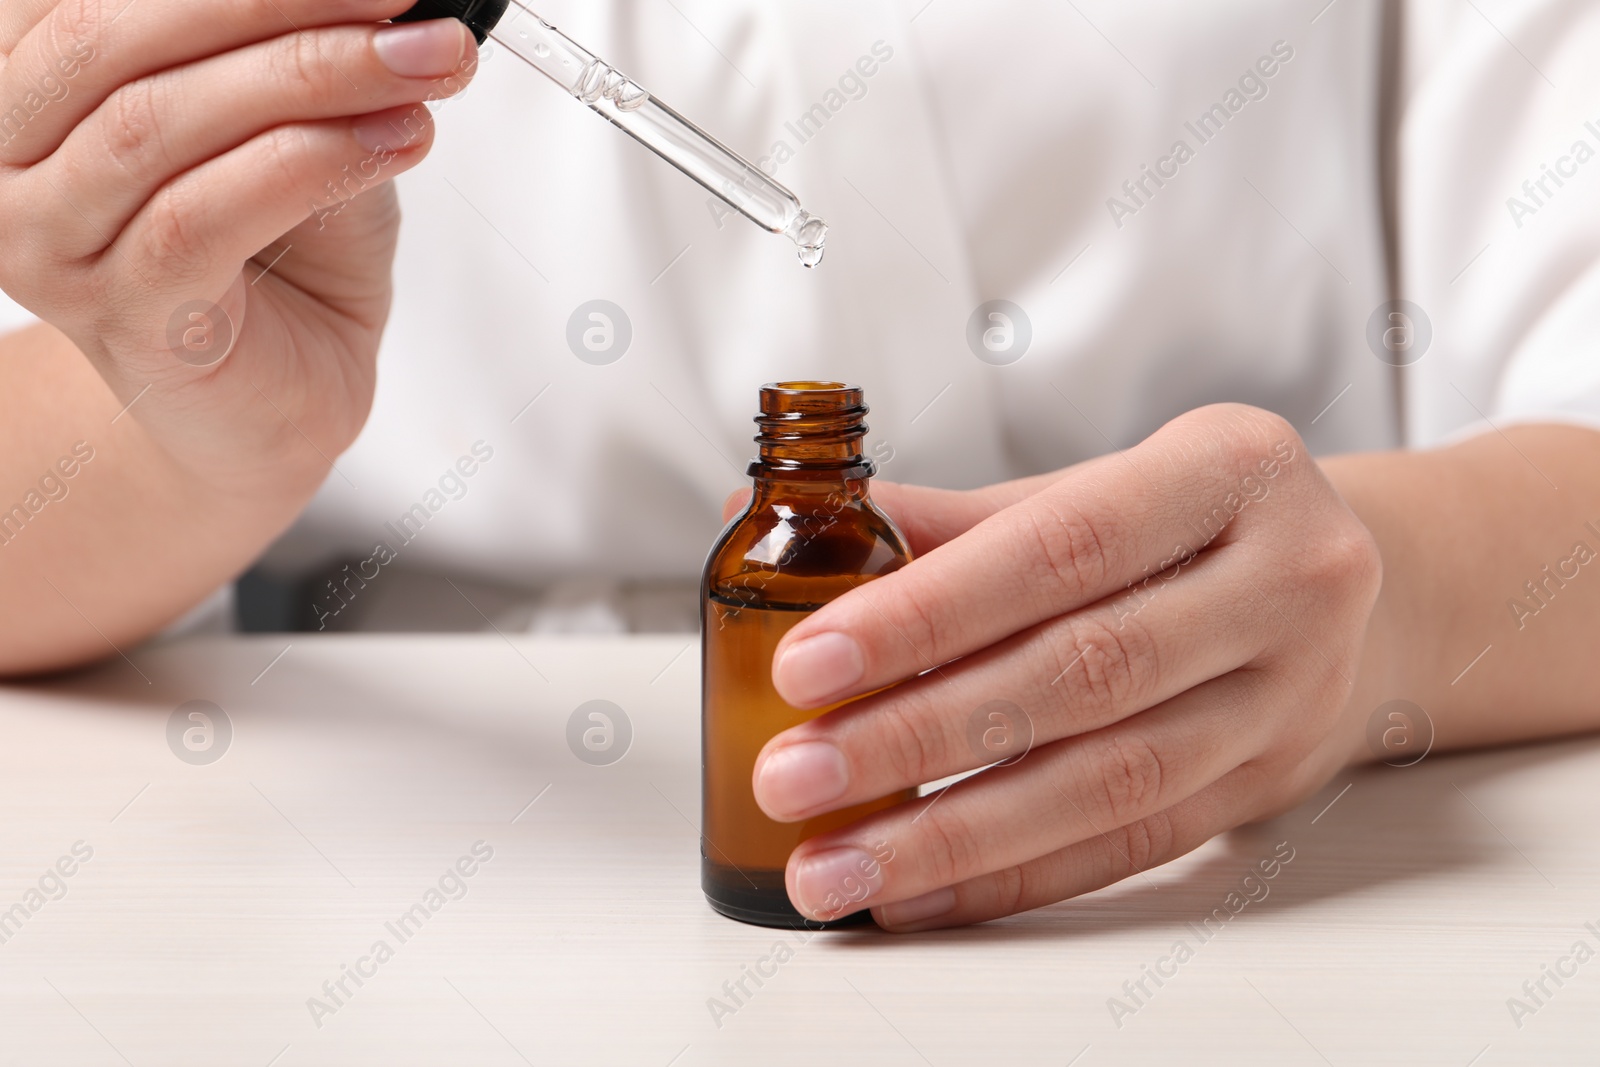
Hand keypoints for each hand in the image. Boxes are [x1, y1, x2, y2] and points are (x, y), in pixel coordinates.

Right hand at [0, 1, 475, 491]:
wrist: (276, 402)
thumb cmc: (279, 257)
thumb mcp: (292, 124)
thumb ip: (294, 59)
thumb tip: (375, 6)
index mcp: (30, 79)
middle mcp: (13, 155)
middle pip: (120, 40)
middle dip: (278, 8)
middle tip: (403, 9)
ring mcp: (51, 243)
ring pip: (158, 124)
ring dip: (313, 79)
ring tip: (422, 66)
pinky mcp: (121, 316)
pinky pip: (199, 218)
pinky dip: (309, 164)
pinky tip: (396, 140)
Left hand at [749, 404, 1382, 929]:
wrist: (1348, 580)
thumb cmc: (1188, 524)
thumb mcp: (1094, 487)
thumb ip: (952, 521)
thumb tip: (789, 532)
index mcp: (1229, 470)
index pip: (1058, 548)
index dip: (926, 614)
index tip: (808, 664)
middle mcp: (1284, 579)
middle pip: (1082, 674)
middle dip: (919, 736)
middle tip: (796, 776)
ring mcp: (1293, 693)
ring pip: (1111, 781)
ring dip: (954, 833)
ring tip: (837, 861)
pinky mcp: (1271, 783)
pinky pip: (1133, 845)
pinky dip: (1016, 874)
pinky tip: (921, 889)